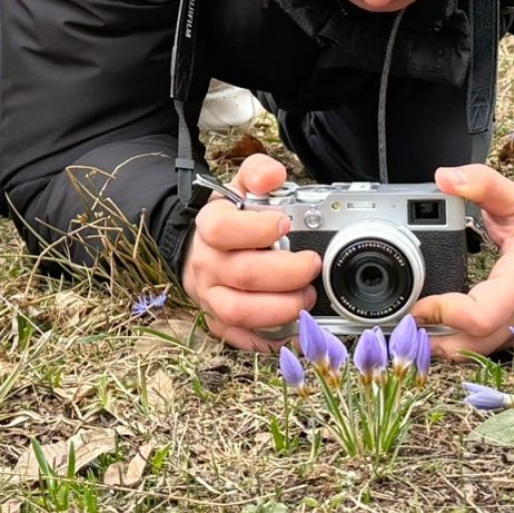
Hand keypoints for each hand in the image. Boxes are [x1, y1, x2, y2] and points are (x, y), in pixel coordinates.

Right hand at [181, 152, 322, 352]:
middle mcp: (207, 264)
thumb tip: (273, 176)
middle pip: (243, 274)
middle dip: (287, 273)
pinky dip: (270, 340)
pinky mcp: (219, 322)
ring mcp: (210, 296)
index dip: (257, 228)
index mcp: (210, 226)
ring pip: (240, 312)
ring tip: (307, 297)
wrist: (201, 249)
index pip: (222, 229)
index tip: (285, 223)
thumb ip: (259, 172)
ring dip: (281, 307)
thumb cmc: (230, 218)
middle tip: (312, 265)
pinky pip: (241, 338)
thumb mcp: (241, 186)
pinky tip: (296, 331)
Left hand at [409, 165, 513, 359]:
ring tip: (412, 329)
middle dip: (434, 340)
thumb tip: (445, 177)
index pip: (483, 315)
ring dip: (444, 346)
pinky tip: (438, 329)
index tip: (419, 303)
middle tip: (401, 323)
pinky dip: (460, 343)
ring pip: (480, 353)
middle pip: (475, 346)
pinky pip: (488, 348)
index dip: (446, 315)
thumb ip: (482, 184)